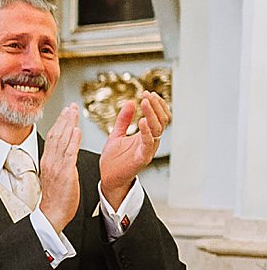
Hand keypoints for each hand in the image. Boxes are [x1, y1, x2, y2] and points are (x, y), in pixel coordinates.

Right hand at [38, 104, 82, 232]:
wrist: (53, 213)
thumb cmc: (56, 198)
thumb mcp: (56, 176)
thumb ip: (59, 162)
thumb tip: (64, 152)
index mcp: (48, 161)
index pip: (53, 138)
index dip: (60, 123)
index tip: (66, 112)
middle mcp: (50, 161)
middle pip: (57, 135)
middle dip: (64, 119)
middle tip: (71, 106)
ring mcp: (57, 166)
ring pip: (62, 141)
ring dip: (68, 124)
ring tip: (73, 112)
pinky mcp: (65, 173)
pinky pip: (69, 154)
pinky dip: (72, 141)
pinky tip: (76, 131)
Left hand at [99, 90, 167, 209]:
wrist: (108, 177)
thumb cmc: (113, 159)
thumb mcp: (116, 134)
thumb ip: (124, 119)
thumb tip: (130, 102)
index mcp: (146, 135)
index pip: (158, 116)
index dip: (156, 104)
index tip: (146, 92)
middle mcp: (150, 141)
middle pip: (162, 120)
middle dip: (156, 106)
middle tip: (147, 95)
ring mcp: (148, 150)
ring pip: (158, 129)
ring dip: (152, 114)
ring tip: (145, 102)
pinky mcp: (142, 158)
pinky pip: (148, 143)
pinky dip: (147, 132)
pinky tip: (142, 121)